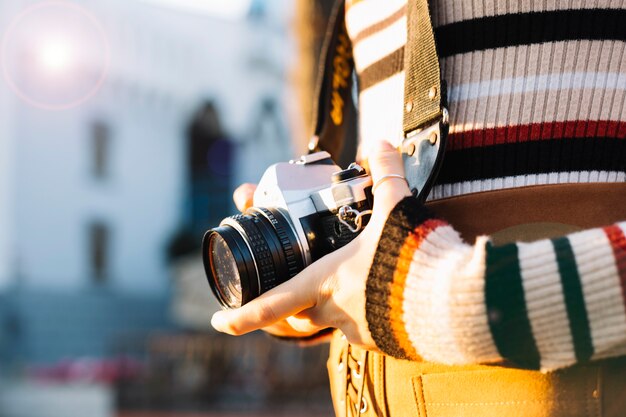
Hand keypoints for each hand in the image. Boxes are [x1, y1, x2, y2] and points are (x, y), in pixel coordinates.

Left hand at [215, 141, 410, 348]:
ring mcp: (357, 330)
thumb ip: (385, 173)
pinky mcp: (382, 340)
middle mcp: (334, 312)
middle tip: (286, 292)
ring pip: (329, 323)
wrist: (450, 302)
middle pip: (296, 317)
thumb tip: (379, 143)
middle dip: (287, 306)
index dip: (239, 316)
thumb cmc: (412, 259)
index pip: (270, 305)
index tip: (217, 322)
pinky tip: (377, 297)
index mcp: (323, 283)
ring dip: (328, 307)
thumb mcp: (395, 210)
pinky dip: (361, 314)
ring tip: (345, 284)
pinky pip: (361, 328)